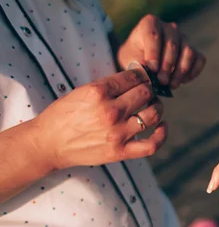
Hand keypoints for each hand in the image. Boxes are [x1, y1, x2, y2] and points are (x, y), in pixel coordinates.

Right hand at [34, 70, 166, 169]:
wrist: (49, 144)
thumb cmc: (64, 116)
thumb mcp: (82, 92)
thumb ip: (108, 86)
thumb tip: (136, 77)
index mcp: (98, 93)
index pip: (132, 77)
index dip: (141, 75)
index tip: (142, 77)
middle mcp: (110, 111)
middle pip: (145, 93)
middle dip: (148, 89)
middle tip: (146, 92)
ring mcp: (117, 133)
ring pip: (153, 114)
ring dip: (157, 107)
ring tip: (153, 106)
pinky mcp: (120, 152)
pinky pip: (151, 144)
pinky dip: (162, 135)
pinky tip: (162, 126)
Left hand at [116, 15, 205, 88]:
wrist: (144, 64)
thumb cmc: (134, 59)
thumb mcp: (130, 61)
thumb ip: (138, 65)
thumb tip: (149, 71)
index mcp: (150, 24)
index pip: (153, 35)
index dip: (153, 53)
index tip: (152, 69)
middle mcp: (169, 28)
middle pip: (172, 44)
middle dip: (167, 65)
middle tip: (162, 81)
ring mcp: (183, 38)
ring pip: (188, 52)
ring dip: (181, 70)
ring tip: (172, 84)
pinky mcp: (194, 50)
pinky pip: (200, 59)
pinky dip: (193, 72)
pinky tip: (182, 82)